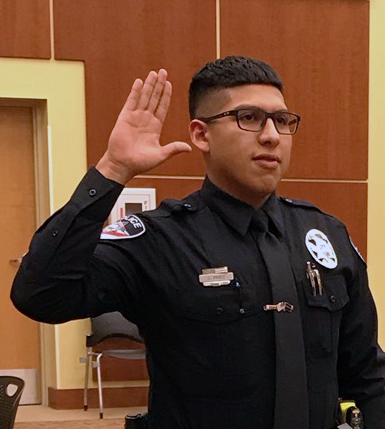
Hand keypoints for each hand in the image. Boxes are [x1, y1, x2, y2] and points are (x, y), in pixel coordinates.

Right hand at [96, 69, 191, 183]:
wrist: (123, 165)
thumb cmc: (140, 163)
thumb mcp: (160, 155)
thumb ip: (173, 149)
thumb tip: (189, 148)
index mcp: (155, 127)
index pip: (162, 107)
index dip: (166, 96)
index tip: (169, 84)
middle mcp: (146, 120)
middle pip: (154, 98)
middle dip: (159, 85)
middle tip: (163, 72)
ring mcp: (135, 117)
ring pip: (144, 97)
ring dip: (149, 85)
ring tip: (154, 73)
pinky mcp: (125, 117)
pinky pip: (131, 101)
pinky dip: (135, 91)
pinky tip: (140, 82)